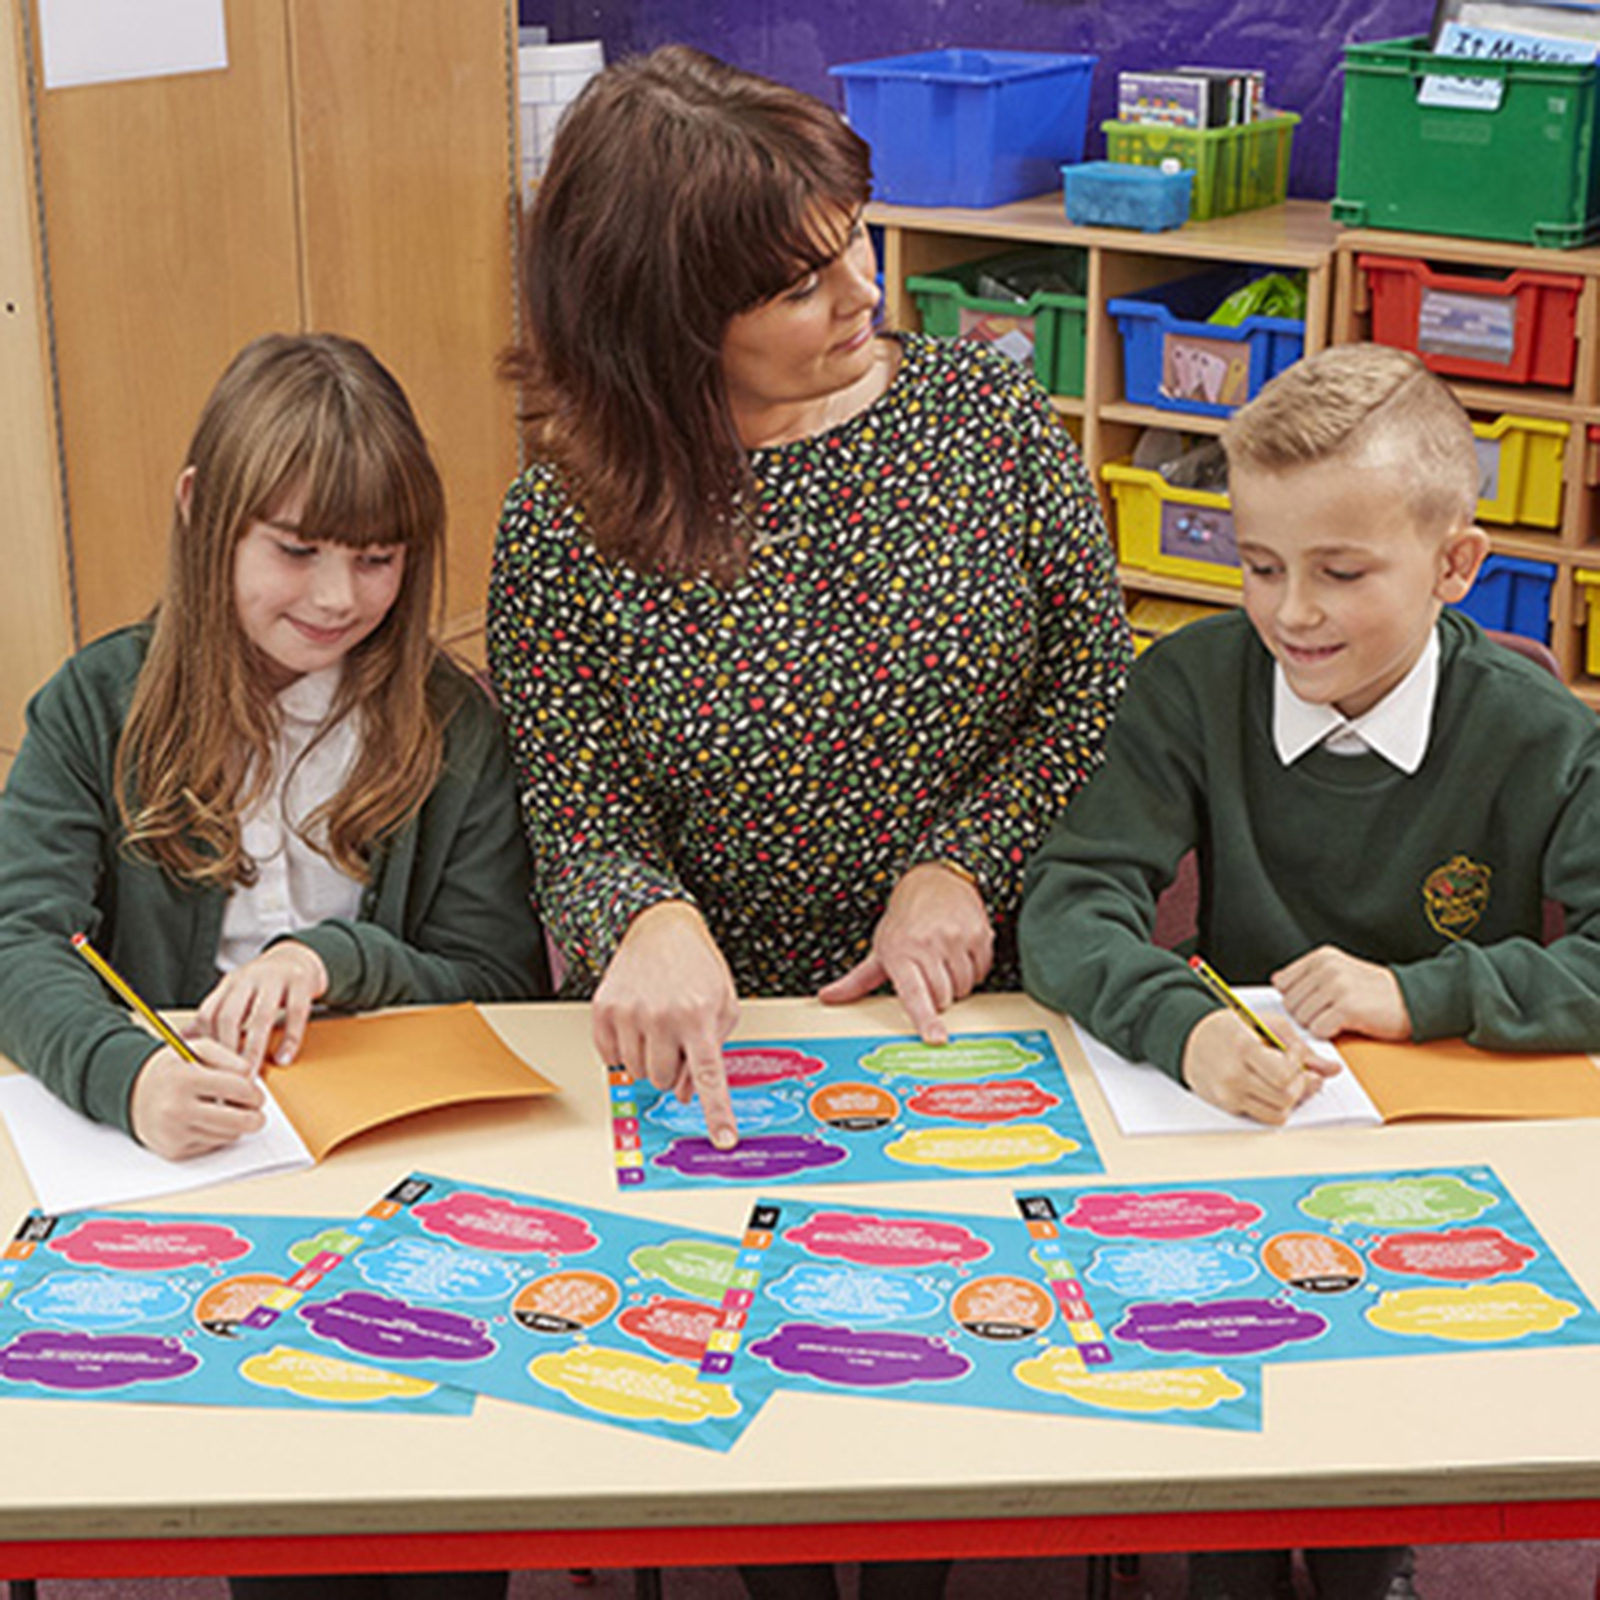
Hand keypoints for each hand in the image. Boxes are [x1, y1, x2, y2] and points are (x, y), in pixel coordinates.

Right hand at [129, 1037, 266, 1159]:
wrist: (133, 1091)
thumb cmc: (172, 1068)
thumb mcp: (198, 1049)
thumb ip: (229, 1057)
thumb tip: (251, 1076)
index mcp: (185, 1079)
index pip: (241, 1090)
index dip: (255, 1091)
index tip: (254, 1092)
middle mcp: (178, 1109)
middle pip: (241, 1121)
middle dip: (256, 1115)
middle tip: (254, 1108)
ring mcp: (175, 1133)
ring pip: (230, 1135)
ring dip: (236, 1124)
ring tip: (227, 1110)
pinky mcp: (174, 1150)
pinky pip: (214, 1145)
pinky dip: (218, 1134)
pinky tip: (208, 1120)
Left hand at [194, 941, 328, 1071]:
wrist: (298, 956)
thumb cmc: (265, 982)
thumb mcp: (236, 993)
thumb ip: (214, 1016)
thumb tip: (183, 1041)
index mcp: (229, 984)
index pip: (209, 1014)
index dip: (207, 1044)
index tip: (208, 1070)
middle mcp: (249, 978)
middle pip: (230, 1016)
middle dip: (227, 1051)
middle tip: (228, 1079)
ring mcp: (275, 978)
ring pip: (261, 1017)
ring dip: (254, 1049)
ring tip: (252, 1075)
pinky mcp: (301, 981)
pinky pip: (296, 1013)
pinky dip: (290, 1039)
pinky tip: (284, 1058)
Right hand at [593, 901, 739, 1148]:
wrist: (660, 929)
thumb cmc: (696, 968)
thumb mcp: (722, 1005)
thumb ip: (712, 1052)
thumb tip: (685, 1094)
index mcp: (699, 1016)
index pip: (709, 1077)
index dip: (717, 1113)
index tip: (723, 1139)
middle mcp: (662, 1016)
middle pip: (662, 1081)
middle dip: (671, 1069)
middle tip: (677, 1040)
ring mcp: (629, 1013)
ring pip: (635, 1073)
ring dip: (648, 1059)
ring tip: (657, 1025)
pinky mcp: (603, 1010)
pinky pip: (610, 1058)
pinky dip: (623, 1049)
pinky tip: (636, 1023)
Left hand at [818, 861, 993, 1042]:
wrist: (933, 883)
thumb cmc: (904, 922)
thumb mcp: (879, 950)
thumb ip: (856, 981)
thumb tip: (827, 997)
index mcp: (899, 952)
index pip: (914, 994)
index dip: (925, 1019)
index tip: (936, 1038)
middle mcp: (927, 943)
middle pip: (943, 998)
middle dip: (939, 996)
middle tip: (929, 974)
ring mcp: (955, 937)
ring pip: (965, 987)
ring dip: (957, 984)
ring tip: (944, 962)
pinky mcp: (979, 934)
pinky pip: (983, 972)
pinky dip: (974, 970)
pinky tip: (961, 953)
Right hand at [1180, 1009, 1340, 1124]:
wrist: (1189, 1038)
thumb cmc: (1226, 1028)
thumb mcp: (1266, 1024)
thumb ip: (1301, 1047)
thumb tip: (1331, 1069)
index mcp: (1244, 1048)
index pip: (1286, 1075)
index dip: (1299, 1068)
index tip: (1294, 1054)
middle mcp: (1234, 1074)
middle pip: (1286, 1097)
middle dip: (1299, 1086)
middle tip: (1295, 1072)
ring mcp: (1229, 1094)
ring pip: (1279, 1112)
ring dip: (1289, 1099)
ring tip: (1283, 1082)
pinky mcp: (1228, 1106)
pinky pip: (1265, 1118)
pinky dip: (1274, 1107)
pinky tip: (1269, 1089)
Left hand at [1273, 946, 1411, 1040]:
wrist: (1412, 999)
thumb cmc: (1375, 991)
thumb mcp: (1339, 971)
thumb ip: (1308, 975)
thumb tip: (1277, 982)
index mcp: (1322, 958)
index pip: (1282, 982)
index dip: (1295, 999)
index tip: (1311, 1004)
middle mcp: (1327, 968)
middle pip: (1290, 1003)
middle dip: (1306, 1014)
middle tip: (1330, 1013)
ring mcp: (1336, 987)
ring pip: (1302, 1018)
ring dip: (1318, 1024)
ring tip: (1339, 1017)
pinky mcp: (1347, 1007)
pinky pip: (1318, 1029)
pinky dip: (1330, 1033)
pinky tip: (1346, 1025)